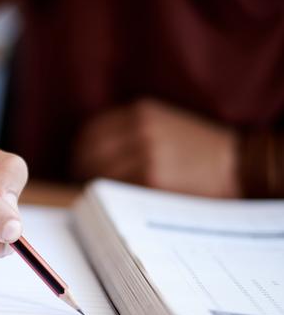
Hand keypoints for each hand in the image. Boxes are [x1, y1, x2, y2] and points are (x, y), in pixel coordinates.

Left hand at [71, 99, 239, 196]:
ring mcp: (145, 153)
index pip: (90, 132)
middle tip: (82, 184)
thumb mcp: (162, 122)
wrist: (236, 164)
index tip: (78, 165)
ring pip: (99, 172)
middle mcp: (139, 129)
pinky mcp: (152, 178)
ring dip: (92, 185)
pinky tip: (112, 202)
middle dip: (81, 170)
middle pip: (89, 153)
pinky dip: (109, 196)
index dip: (79, 151)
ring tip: (96, 195)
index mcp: (139, 112)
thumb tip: (88, 153)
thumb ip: (128, 130)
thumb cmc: (197, 148)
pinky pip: (117, 188)